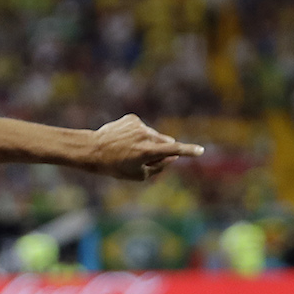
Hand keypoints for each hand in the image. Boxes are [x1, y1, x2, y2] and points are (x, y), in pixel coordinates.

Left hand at [88, 114, 204, 180]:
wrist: (92, 149)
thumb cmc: (114, 167)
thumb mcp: (137, 175)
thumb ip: (158, 168)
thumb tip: (172, 157)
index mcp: (147, 151)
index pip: (173, 151)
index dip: (188, 151)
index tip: (200, 151)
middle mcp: (145, 135)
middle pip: (165, 142)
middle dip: (161, 150)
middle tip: (143, 158)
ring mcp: (139, 125)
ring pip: (154, 135)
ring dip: (148, 142)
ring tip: (128, 149)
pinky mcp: (132, 118)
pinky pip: (142, 128)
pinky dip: (137, 134)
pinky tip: (123, 139)